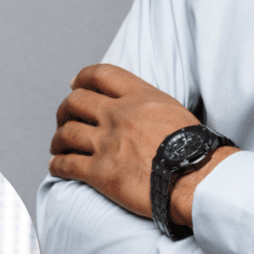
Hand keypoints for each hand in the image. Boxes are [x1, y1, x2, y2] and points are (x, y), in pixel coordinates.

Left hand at [49, 64, 203, 218]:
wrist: (196, 179)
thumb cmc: (194, 148)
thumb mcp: (173, 110)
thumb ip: (149, 105)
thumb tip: (141, 109)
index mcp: (139, 96)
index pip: (100, 74)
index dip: (81, 78)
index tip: (75, 85)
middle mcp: (118, 115)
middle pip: (75, 102)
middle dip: (64, 110)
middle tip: (64, 119)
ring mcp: (107, 143)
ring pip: (66, 133)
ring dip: (57, 140)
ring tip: (57, 147)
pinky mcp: (101, 173)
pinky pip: (67, 165)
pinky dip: (57, 165)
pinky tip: (56, 167)